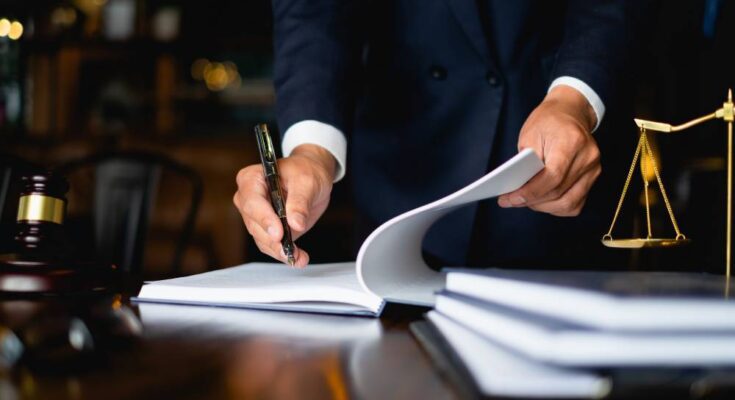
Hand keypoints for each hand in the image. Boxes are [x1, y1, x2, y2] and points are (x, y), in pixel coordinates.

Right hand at [233, 144, 335, 266]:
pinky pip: (271, 245)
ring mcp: (256, 215)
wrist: (313, 176)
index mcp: (252, 179)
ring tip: (299, 257)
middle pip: (254, 224)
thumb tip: (295, 223)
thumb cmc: (306, 171)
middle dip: (273, 240)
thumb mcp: (307, 181)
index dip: (264, 219)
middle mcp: (248, 198)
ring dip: (280, 250)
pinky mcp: (267, 229)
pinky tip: (298, 258)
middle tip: (290, 250)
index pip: (252, 202)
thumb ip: (300, 202)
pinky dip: (284, 253)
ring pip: (261, 239)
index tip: (279, 233)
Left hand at [497, 85, 600, 215]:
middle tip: (511, 201)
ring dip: (543, 207)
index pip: (552, 176)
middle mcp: (587, 157)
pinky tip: (542, 201)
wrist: (570, 112)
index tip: (510, 199)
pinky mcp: (593, 177)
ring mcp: (593, 169)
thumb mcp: (530, 135)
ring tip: (525, 201)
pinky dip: (557, 207)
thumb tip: (517, 189)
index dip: (530, 192)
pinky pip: (575, 203)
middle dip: (532, 201)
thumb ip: (525, 163)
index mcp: (571, 141)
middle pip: (559, 192)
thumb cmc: (548, 121)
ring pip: (568, 203)